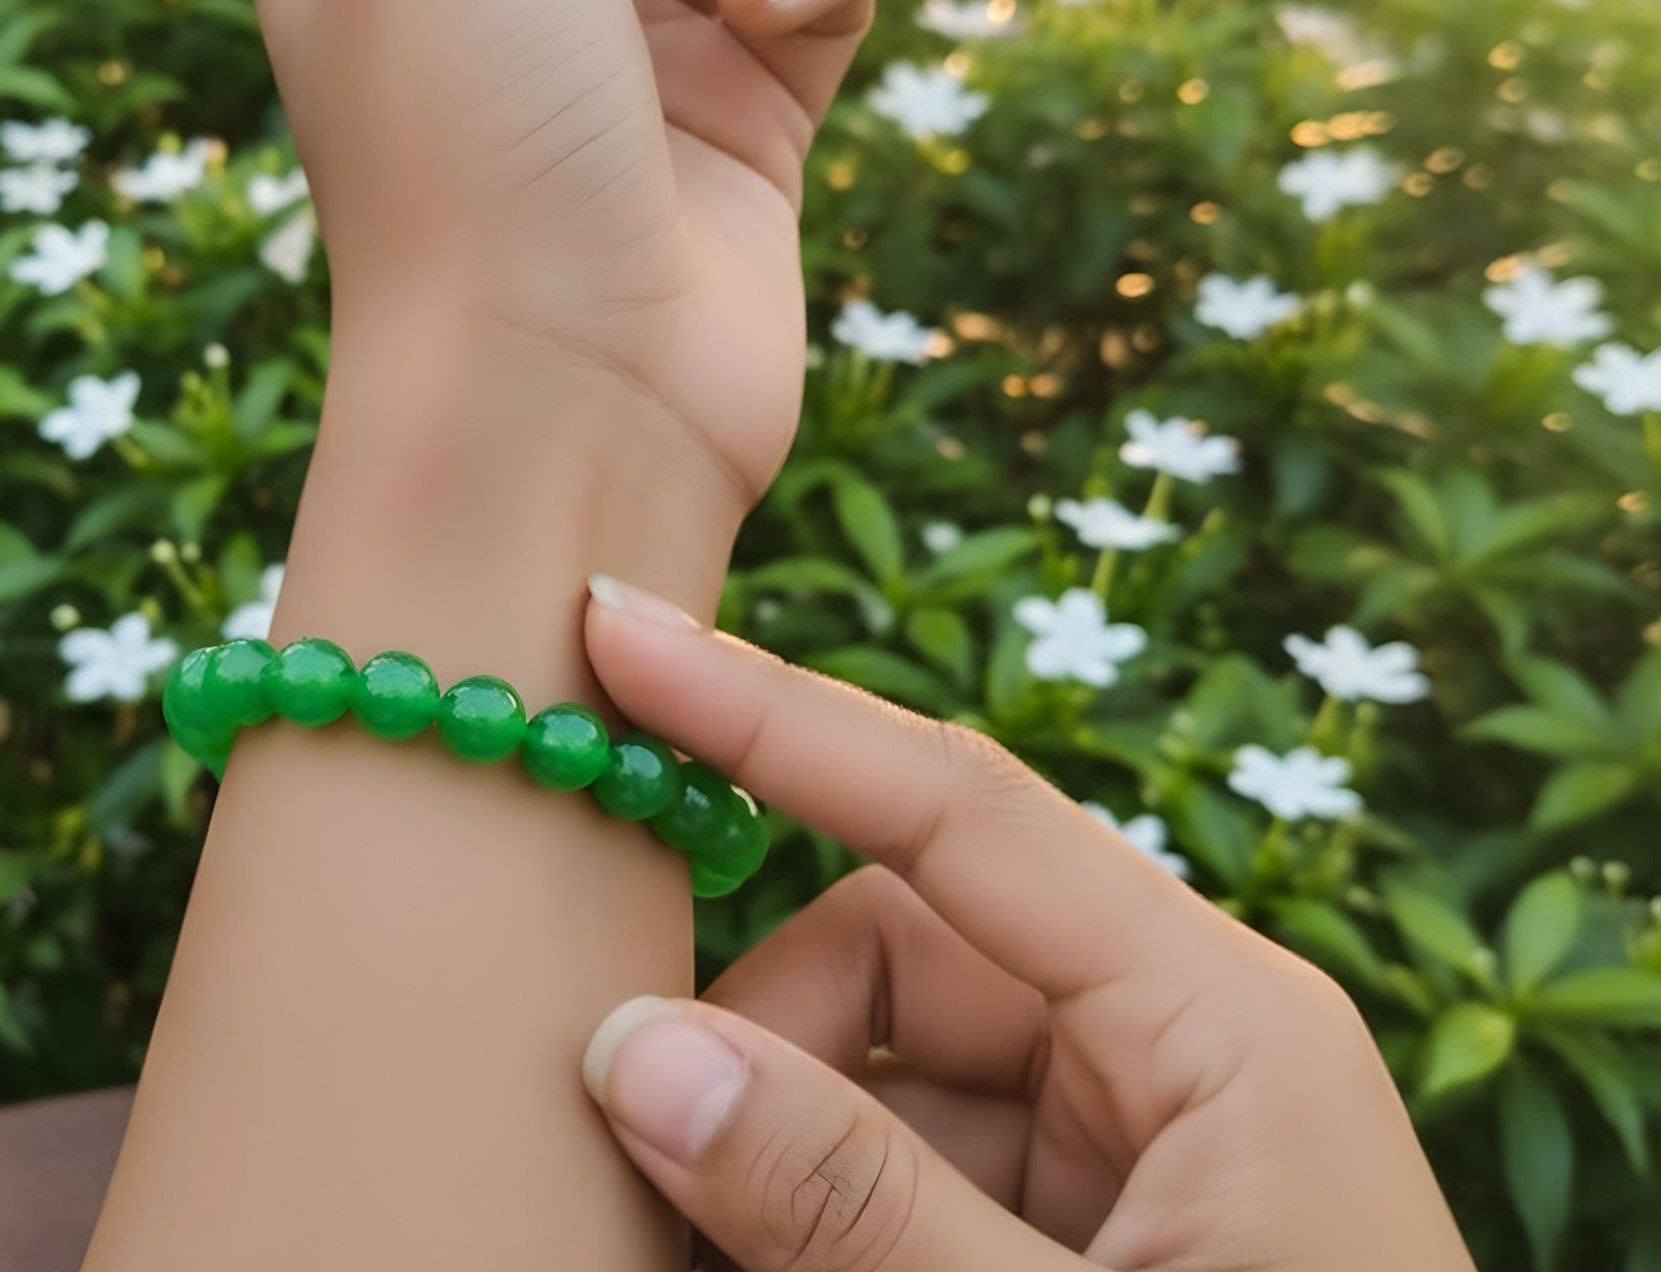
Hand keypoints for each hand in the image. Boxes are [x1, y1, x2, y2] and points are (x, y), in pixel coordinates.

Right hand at [577, 581, 1477, 1271]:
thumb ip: (850, 1201)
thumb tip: (633, 1050)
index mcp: (1220, 1022)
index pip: (956, 805)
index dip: (772, 711)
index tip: (624, 631)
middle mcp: (1169, 1049)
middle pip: (895, 951)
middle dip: (756, 1038)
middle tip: (622, 1139)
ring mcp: (1127, 1144)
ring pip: (882, 1067)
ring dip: (772, 1142)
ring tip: (678, 1232)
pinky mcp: (1089, 1228)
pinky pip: (909, 1164)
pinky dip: (816, 1212)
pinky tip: (740, 1248)